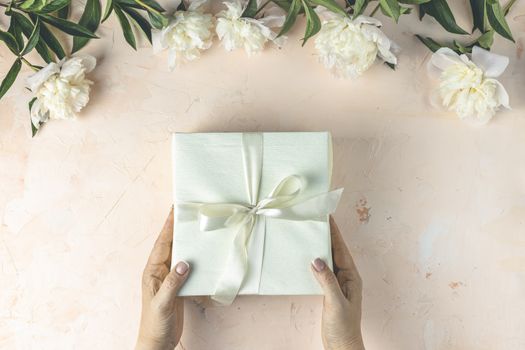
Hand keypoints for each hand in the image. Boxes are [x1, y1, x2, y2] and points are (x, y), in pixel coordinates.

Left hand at [136, 208, 189, 349]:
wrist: (158, 342)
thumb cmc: (154, 324)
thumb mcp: (163, 303)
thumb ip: (173, 283)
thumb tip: (184, 263)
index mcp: (152, 272)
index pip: (161, 244)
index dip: (167, 227)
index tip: (174, 210)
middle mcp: (160, 272)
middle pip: (170, 245)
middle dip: (177, 228)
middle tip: (187, 212)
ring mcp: (169, 279)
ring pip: (179, 254)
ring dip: (186, 242)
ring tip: (196, 228)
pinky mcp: (178, 287)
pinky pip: (186, 268)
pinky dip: (194, 259)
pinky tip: (202, 254)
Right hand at [311, 217, 364, 349]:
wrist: (341, 345)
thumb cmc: (343, 326)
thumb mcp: (335, 302)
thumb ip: (327, 280)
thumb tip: (316, 259)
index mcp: (351, 276)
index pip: (341, 249)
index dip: (334, 232)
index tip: (327, 217)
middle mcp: (346, 277)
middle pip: (335, 251)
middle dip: (327, 235)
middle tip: (317, 219)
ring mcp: (337, 283)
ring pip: (328, 259)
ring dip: (320, 246)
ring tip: (311, 233)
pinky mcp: (329, 290)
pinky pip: (322, 270)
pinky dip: (315, 261)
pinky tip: (307, 258)